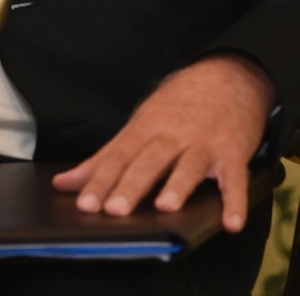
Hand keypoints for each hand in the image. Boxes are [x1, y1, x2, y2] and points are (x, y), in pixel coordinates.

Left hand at [52, 55, 274, 230]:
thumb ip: (104, 158)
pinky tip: (232, 224)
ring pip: (189, 165)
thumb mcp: (139, 123)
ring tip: (165, 207)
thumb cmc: (177, 106)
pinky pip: (235, 179)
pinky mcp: (234, 153)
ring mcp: (204, 143)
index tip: (85, 204)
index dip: (101, 180)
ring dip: (178, 185)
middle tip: (115, 209)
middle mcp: (173, 134)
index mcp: (146, 128)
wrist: (228, 76)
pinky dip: (235, 202)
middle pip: (149, 160)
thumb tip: (64, 183)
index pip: (118, 156)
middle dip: (131, 184)